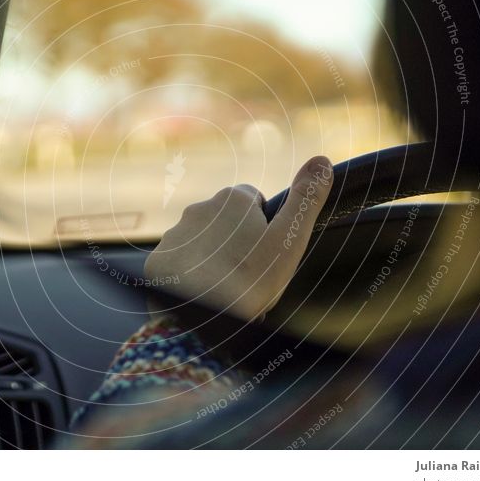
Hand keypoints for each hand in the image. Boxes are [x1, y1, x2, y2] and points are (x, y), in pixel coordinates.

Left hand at [144, 156, 333, 320]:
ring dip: (213, 262)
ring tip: (227, 293)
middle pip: (226, 224)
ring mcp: (174, 236)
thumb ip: (306, 199)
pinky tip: (201, 299)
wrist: (199, 319)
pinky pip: (178, 266)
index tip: (268, 252)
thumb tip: (322, 161)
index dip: (265, 226)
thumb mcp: (289, 239)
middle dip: (238, 245)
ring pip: (202, 245)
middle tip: (251, 278)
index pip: (253, 201)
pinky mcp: (157, 263)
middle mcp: (198, 210)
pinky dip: (190, 279)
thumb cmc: (250, 280)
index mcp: (232, 200)